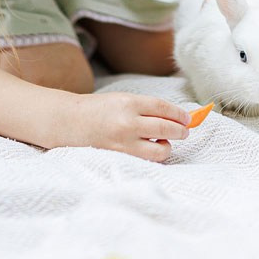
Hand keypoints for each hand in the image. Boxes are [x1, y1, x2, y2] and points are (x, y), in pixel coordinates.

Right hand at [63, 91, 190, 160]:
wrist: (72, 122)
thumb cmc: (100, 108)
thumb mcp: (123, 99)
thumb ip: (147, 107)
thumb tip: (175, 116)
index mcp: (128, 102)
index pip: (162, 107)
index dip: (179, 114)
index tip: (187, 118)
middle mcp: (127, 122)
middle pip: (165, 127)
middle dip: (180, 131)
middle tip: (184, 131)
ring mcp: (123, 142)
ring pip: (159, 149)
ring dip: (168, 146)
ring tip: (165, 141)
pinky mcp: (120, 156)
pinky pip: (146, 159)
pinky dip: (153, 155)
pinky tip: (151, 148)